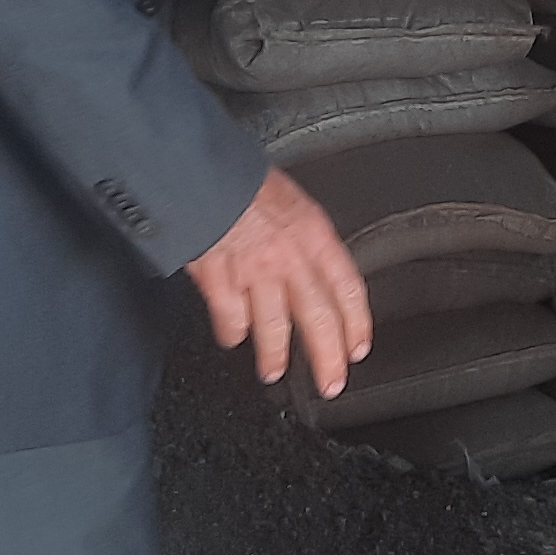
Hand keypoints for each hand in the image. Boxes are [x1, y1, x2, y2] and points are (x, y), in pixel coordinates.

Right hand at [186, 169, 372, 399]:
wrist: (198, 171)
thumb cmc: (240, 179)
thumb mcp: (289, 198)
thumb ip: (303, 235)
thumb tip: (314, 264)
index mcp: (313, 232)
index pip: (347, 287)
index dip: (356, 323)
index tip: (357, 346)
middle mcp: (289, 255)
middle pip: (319, 318)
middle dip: (327, 357)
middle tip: (331, 382)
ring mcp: (254, 271)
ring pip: (274, 327)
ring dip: (275, 355)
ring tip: (273, 372)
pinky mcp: (219, 280)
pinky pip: (231, 318)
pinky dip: (233, 332)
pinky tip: (233, 337)